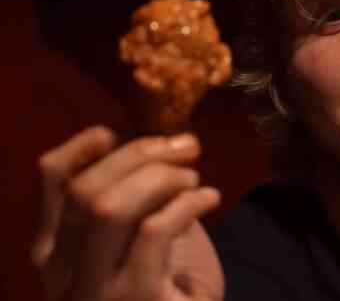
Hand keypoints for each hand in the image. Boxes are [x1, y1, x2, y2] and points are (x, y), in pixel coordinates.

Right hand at [31, 126, 223, 300]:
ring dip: (161, 178)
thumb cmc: (160, 297)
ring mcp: (94, 290)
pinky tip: (210, 198)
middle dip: (140, 154)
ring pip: (110, 206)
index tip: (118, 132)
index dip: (82, 146)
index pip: (51, 182)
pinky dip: (187, 203)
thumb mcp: (137, 247)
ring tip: (194, 179)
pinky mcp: (134, 299)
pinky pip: (155, 231)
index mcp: (56, 252)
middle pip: (86, 188)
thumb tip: (155, 152)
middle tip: (186, 146)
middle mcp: (62, 271)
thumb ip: (132, 207)